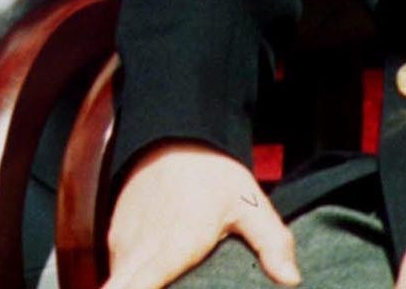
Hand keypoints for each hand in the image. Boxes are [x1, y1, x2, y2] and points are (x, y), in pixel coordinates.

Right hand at [101, 142, 299, 288]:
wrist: (172, 132)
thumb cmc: (212, 172)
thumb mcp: (250, 204)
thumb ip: (271, 243)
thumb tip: (291, 279)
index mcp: (173, 248)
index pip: (139, 288)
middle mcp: (140, 248)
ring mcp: (123, 240)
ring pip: (117, 281)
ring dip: (131, 287)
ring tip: (164, 285)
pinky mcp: (115, 234)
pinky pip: (116, 268)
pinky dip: (128, 279)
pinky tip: (149, 280)